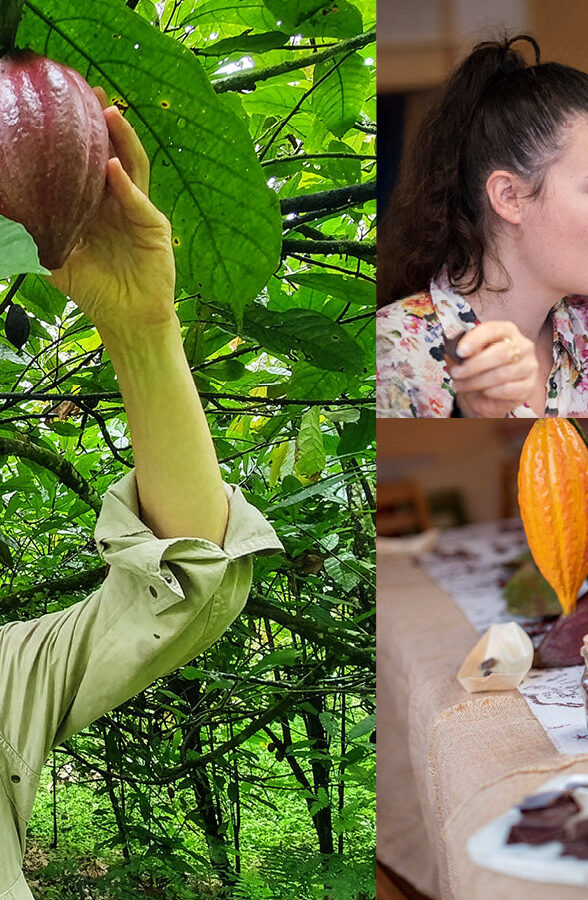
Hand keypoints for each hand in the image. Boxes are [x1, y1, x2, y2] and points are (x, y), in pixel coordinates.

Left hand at [46, 87, 175, 340]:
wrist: (128, 320)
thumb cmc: (95, 292)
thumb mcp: (55, 259)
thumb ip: (34, 235)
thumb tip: (2, 215)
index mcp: (96, 206)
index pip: (89, 162)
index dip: (81, 135)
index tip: (64, 105)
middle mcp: (118, 202)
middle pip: (113, 153)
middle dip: (104, 123)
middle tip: (90, 91)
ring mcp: (138, 211)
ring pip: (132, 166)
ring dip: (122, 140)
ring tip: (109, 113)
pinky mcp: (154, 226)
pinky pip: (139, 200)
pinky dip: (126, 185)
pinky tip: (114, 168)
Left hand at [449, 321, 538, 416]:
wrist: (484, 396)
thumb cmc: (476, 371)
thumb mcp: (464, 359)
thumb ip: (459, 352)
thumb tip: (452, 351)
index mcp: (507, 331)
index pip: (493, 329)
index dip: (476, 339)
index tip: (460, 351)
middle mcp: (523, 346)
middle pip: (500, 353)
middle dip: (474, 365)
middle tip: (456, 373)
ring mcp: (528, 366)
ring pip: (502, 374)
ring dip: (476, 382)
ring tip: (461, 385)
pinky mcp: (529, 386)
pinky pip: (507, 390)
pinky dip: (490, 392)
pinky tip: (482, 392)